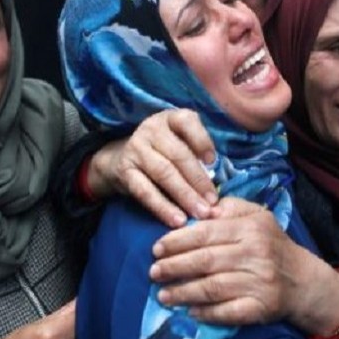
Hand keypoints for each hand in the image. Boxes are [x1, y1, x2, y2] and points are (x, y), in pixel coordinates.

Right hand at [88, 109, 217, 226]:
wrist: (120, 159)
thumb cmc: (163, 151)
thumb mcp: (179, 141)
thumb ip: (197, 152)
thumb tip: (218, 178)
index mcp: (170, 118)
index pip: (187, 122)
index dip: (202, 141)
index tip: (214, 162)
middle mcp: (151, 129)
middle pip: (178, 155)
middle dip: (198, 180)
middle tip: (213, 202)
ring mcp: (136, 149)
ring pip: (164, 174)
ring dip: (185, 196)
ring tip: (200, 213)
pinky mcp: (125, 171)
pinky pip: (145, 192)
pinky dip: (163, 207)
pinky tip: (177, 220)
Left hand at [149, 197, 338, 334]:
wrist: (302, 280)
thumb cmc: (271, 244)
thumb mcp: (257, 216)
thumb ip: (230, 207)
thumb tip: (201, 208)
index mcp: (251, 229)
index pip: (207, 233)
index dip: (178, 241)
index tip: (156, 248)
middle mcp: (255, 254)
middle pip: (206, 261)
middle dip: (174, 267)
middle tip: (154, 272)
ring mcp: (259, 282)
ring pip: (213, 288)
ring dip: (184, 292)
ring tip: (163, 295)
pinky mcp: (261, 307)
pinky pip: (229, 312)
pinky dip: (207, 313)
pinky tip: (190, 313)